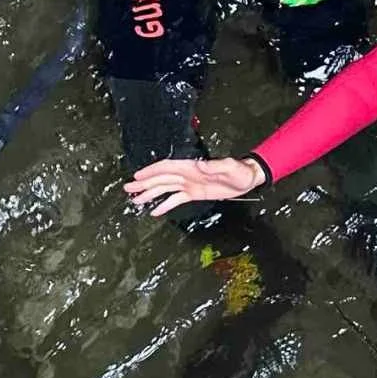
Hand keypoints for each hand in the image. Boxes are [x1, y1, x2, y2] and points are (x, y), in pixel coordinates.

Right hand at [124, 156, 266, 215]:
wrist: (248, 179)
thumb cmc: (240, 171)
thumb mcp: (230, 167)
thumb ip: (216, 166)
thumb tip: (200, 166)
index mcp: (192, 167)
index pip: (168, 167)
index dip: (152, 171)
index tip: (137, 176)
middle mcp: (188, 175)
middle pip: (162, 178)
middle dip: (144, 183)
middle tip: (128, 189)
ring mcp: (190, 184)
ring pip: (165, 188)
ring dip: (150, 193)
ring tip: (135, 200)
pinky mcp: (194, 193)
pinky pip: (176, 199)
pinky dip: (164, 205)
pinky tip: (155, 211)